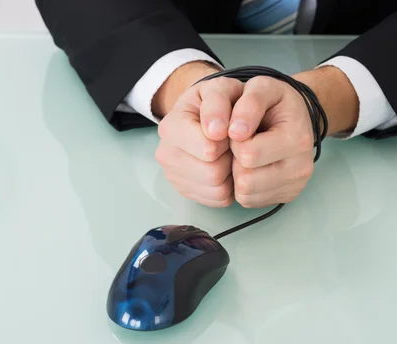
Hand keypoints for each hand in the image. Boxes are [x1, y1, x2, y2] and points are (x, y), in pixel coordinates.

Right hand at [155, 64, 243, 206]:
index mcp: (170, 126)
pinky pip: (218, 200)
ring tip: (228, 154)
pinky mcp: (186, 191)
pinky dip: (228, 187)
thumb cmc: (217, 101)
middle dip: (230, 158)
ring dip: (231, 173)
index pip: (209, 149)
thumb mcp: (221, 89)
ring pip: (217, 190)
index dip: (229, 140)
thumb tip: (215, 131)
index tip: (230, 128)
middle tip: (230, 143)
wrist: (207, 112)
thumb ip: (218, 103)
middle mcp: (165, 154)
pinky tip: (225, 168)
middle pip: (213, 173)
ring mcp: (173, 176)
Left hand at [228, 76, 314, 207]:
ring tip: (247, 153)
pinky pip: (250, 202)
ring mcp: (296, 185)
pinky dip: (244, 187)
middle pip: (246, 180)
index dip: (233, 140)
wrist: (297, 116)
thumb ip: (248, 103)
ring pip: (246, 194)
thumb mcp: (262, 88)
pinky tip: (252, 167)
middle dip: (235, 160)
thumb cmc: (275, 102)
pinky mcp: (287, 196)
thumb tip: (235, 132)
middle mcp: (302, 167)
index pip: (247, 154)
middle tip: (243, 142)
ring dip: (237, 175)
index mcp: (297, 138)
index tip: (238, 127)